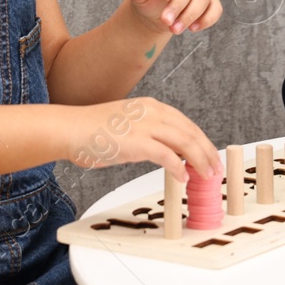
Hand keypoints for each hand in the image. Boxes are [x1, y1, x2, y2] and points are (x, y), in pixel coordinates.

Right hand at [68, 96, 222, 182]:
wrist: (69, 129)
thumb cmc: (92, 131)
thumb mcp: (127, 126)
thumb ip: (148, 135)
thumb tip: (167, 155)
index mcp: (150, 106)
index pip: (186, 123)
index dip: (201, 141)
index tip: (209, 156)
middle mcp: (151, 111)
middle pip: (191, 132)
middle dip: (207, 152)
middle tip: (215, 170)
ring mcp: (144, 125)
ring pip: (185, 142)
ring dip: (200, 161)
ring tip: (206, 176)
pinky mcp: (136, 142)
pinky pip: (167, 156)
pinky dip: (179, 168)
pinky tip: (183, 178)